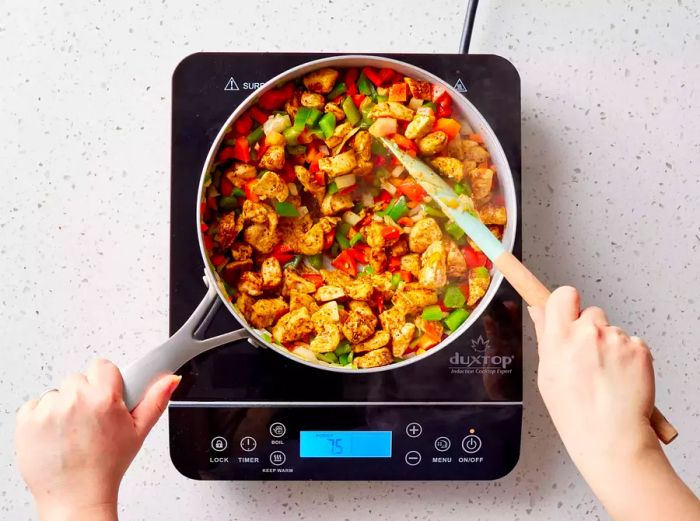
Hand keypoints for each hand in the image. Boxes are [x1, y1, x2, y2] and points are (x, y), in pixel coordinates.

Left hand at [15, 359, 179, 520]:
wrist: (76, 496)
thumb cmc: (106, 467)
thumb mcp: (139, 432)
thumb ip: (156, 400)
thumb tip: (170, 379)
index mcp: (103, 398)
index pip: (102, 366)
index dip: (106, 383)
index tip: (107, 399)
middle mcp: (75, 400)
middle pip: (79, 379)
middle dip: (86, 395)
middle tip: (92, 420)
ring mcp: (49, 409)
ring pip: (58, 392)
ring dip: (64, 406)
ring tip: (74, 431)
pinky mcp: (27, 420)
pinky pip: (36, 405)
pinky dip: (43, 417)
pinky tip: (56, 434)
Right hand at [529, 287, 699, 520]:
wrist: (611, 437)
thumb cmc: (577, 412)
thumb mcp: (548, 373)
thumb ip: (547, 338)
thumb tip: (540, 312)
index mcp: (559, 338)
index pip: (563, 295)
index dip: (565, 301)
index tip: (564, 304)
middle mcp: (587, 333)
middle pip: (591, 313)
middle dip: (590, 329)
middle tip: (589, 357)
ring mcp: (616, 340)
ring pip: (612, 330)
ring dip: (610, 346)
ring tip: (606, 376)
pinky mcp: (639, 348)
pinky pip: (632, 343)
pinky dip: (629, 358)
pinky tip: (621, 379)